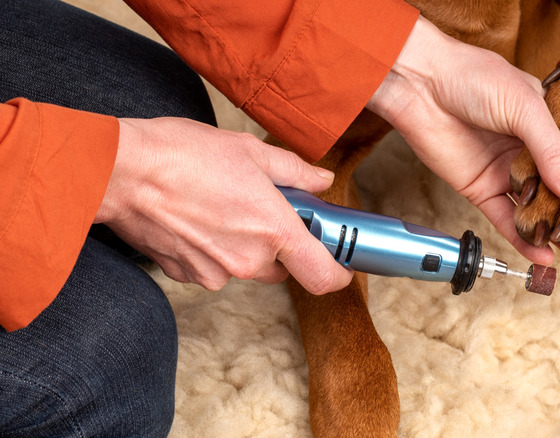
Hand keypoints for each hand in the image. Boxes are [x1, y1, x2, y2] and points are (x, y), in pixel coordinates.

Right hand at [95, 117, 352, 292]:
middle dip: (280, 243)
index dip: (338, 274)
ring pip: (246, 266)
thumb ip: (295, 172)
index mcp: (274, 231)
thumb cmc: (182, 155)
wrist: (118, 172)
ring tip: (221, 204)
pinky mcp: (186, 275)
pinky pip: (214, 266)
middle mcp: (248, 261)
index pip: (324, 277)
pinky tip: (197, 216)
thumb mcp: (250, 151)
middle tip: (265, 208)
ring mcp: (215, 273)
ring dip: (243, 243)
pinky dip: (213, 247)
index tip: (340, 262)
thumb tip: (321, 181)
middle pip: (283, 267)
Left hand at [368, 16, 559, 264]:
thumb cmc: (474, 79)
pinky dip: (523, 239)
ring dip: (559, 233)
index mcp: (550, 124)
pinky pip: (506, 219)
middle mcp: (531, 151)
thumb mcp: (525, 107)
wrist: (422, 84)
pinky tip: (543, 255)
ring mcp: (507, 173)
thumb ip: (552, 150)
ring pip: (538, 210)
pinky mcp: (481, 189)